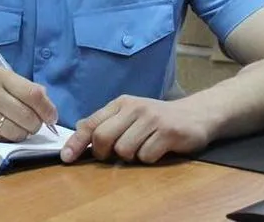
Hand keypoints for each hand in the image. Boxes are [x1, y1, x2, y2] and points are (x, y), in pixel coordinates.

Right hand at [0, 66, 57, 141]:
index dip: (47, 109)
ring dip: (22, 133)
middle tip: (32, 124)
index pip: (33, 94)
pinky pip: (2, 140)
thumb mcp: (0, 80)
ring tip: (14, 126)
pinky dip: (6, 138)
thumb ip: (24, 90)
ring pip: (16, 132)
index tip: (52, 118)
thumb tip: (49, 108)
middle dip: (35, 125)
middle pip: (27, 116)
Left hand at [61, 95, 212, 163]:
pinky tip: (158, 149)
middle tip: (114, 155)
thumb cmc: (158, 119)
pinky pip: (146, 156)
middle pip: (103, 137)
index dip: (76, 142)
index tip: (66, 158)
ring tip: (143, 147)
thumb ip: (106, 121)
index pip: (92, 123)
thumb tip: (79, 128)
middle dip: (104, 153)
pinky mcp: (168, 132)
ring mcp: (151, 119)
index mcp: (121, 103)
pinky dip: (149, 159)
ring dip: (131, 157)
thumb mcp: (130, 114)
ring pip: (124, 150)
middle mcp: (134, 107)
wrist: (196, 114)